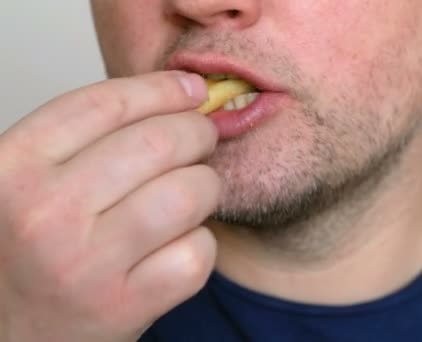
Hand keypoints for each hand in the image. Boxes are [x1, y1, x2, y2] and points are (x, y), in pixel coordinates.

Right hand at [0, 71, 219, 341]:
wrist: (14, 332)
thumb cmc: (31, 248)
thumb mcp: (31, 181)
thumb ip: (89, 138)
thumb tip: (181, 94)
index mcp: (13, 168)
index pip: (107, 103)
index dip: (163, 89)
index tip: (193, 89)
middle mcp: (45, 213)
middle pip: (160, 142)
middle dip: (198, 134)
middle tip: (201, 141)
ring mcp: (86, 264)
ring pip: (189, 193)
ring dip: (206, 187)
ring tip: (193, 193)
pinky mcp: (124, 306)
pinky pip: (198, 251)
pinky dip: (201, 242)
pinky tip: (179, 243)